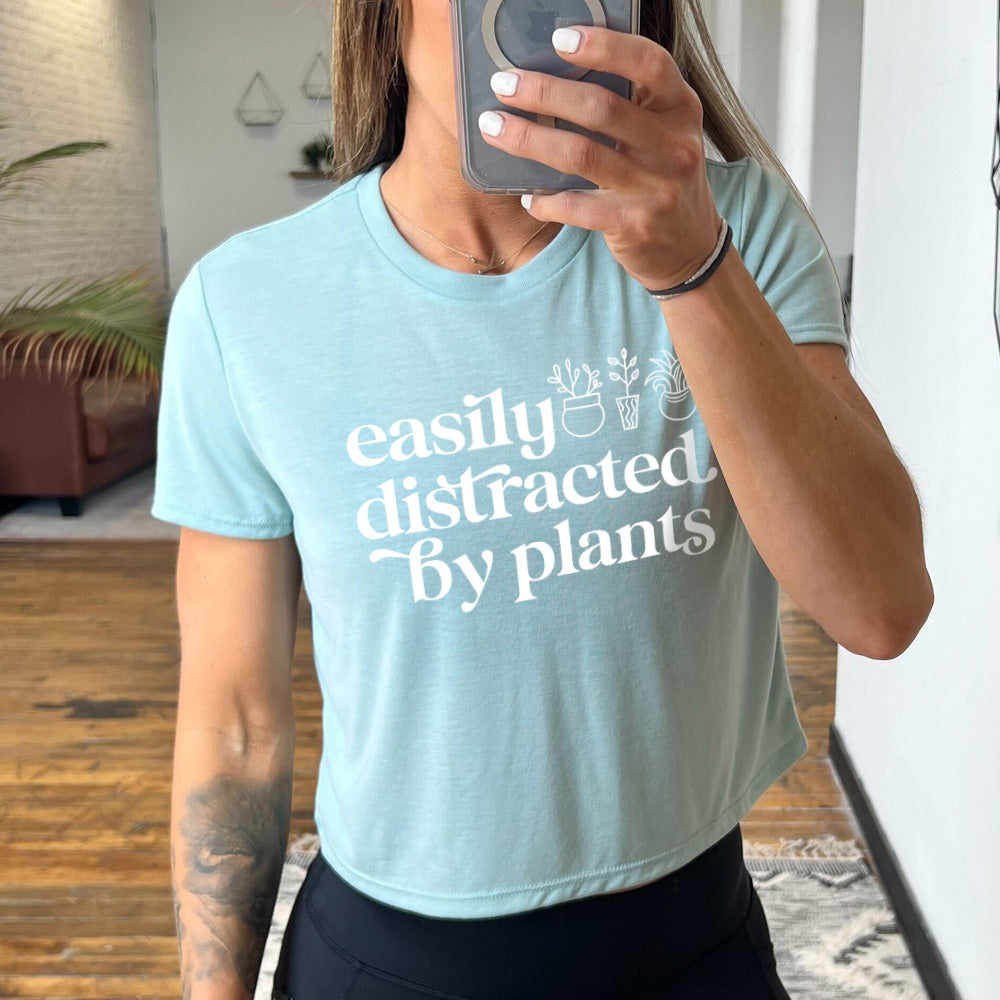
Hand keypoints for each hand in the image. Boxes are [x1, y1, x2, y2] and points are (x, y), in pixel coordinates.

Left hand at [479, 25, 723, 292]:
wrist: (690, 249)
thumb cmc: (664, 183)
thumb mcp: (664, 136)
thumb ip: (630, 108)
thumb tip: (557, 80)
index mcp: (681, 110)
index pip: (649, 63)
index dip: (605, 46)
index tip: (560, 39)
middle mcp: (673, 146)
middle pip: (601, 108)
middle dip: (544, 92)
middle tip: (504, 84)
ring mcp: (655, 189)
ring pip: (581, 154)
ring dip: (529, 139)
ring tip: (495, 127)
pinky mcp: (634, 225)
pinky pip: (577, 207)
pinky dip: (545, 200)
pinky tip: (527, 195)